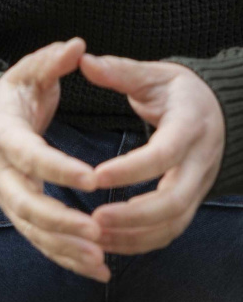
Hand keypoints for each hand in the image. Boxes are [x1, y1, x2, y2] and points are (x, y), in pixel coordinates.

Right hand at [0, 38, 106, 280]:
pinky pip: (39, 241)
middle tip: (96, 231)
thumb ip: (51, 60)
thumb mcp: (27, 72)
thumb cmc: (11, 95)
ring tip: (101, 258)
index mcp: (2, 132)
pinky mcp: (16, 213)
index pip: (30, 154)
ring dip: (66, 248)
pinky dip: (66, 258)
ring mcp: (6, 196)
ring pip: (32, 230)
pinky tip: (98, 269)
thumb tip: (78, 45)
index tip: (92, 178)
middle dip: (61, 221)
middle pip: (25, 204)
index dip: (58, 168)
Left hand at [81, 54, 224, 254]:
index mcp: (189, 126)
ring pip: (173, 224)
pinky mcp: (191, 202)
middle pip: (174, 202)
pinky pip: (170, 231)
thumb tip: (83, 60)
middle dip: (133, 215)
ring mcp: (197, 186)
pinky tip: (110, 240)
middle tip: (94, 218)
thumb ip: (120, 71)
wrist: (218, 110)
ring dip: (134, 235)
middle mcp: (198, 162)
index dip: (131, 170)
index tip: (96, 175)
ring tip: (95, 234)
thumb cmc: (179, 91)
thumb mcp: (153, 74)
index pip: (163, 155)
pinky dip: (141, 241)